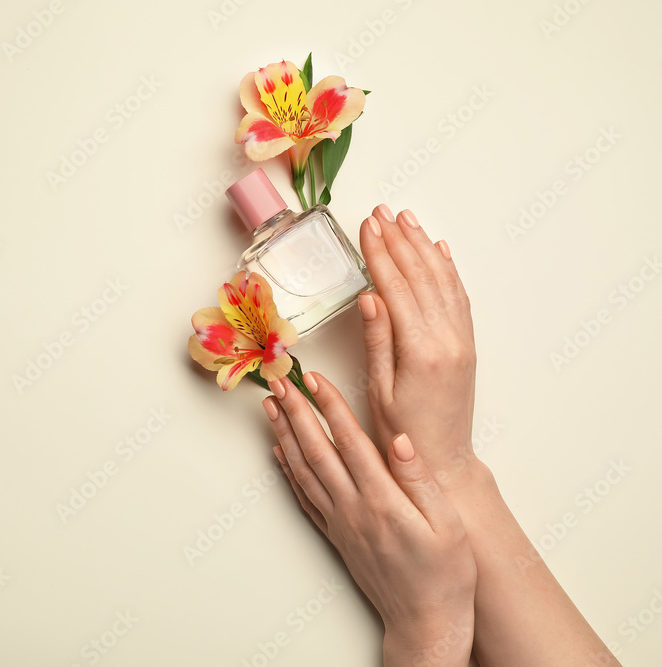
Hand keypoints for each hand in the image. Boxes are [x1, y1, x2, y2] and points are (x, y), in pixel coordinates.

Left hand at [264, 373, 475, 665]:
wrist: (426, 623)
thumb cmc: (446, 576)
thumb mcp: (449, 525)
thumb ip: (421, 479)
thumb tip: (400, 437)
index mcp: (384, 501)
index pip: (350, 441)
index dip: (330, 406)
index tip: (315, 378)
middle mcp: (354, 509)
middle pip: (317, 450)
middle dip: (297, 412)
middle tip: (278, 381)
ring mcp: (340, 524)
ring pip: (304, 471)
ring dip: (285, 436)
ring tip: (271, 408)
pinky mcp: (336, 537)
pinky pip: (304, 498)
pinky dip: (288, 473)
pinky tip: (279, 455)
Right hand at [357, 205, 478, 491]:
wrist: (444, 461)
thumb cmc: (403, 433)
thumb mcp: (378, 389)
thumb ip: (377, 339)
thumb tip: (369, 295)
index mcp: (421, 350)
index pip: (396, 287)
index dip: (380, 253)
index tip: (367, 227)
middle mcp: (447, 339)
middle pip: (421, 276)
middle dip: (399, 240)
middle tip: (381, 212)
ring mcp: (461, 339)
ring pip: (442, 280)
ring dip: (423, 246)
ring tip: (406, 219)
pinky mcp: (466, 344)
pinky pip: (459, 296)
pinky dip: (448, 268)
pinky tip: (439, 250)